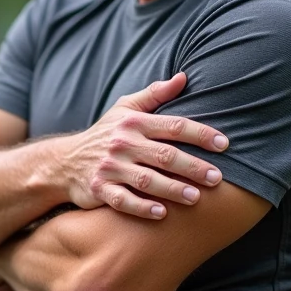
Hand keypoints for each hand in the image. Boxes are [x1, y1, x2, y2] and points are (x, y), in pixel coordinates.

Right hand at [59, 72, 228, 218]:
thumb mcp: (125, 109)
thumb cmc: (105, 134)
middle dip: (192, 166)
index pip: (173, 125)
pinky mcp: (99, 189)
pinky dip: (142, 207)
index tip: (224, 144)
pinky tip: (162, 213)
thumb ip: (155, 94)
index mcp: (133, 123)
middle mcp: (122, 144)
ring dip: (172, 188)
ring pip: (146, 179)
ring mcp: (110, 167)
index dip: (200, 134)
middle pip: (164, 155)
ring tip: (196, 197)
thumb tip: (184, 77)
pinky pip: (122, 200)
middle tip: (217, 178)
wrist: (66, 161)